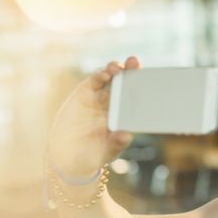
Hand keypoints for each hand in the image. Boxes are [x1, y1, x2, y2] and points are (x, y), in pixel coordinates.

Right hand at [48, 56, 140, 179]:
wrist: (68, 155)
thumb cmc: (94, 154)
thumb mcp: (107, 152)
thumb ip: (116, 144)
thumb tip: (126, 136)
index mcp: (125, 115)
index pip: (138, 98)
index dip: (143, 86)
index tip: (149, 79)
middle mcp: (115, 103)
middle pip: (126, 83)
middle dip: (132, 71)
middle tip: (135, 62)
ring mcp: (100, 97)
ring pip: (111, 78)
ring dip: (115, 70)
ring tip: (118, 68)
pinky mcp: (84, 93)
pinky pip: (94, 81)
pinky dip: (99, 76)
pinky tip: (105, 74)